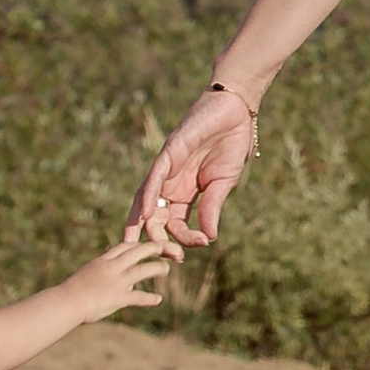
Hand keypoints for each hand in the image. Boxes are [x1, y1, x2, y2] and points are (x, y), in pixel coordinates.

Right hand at [66, 225, 179, 322]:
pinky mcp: (118, 297)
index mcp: (103, 260)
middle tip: (168, 248)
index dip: (139, 244)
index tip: (148, 245)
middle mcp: (112, 267)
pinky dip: (150, 299)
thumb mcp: (87, 275)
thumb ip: (101, 274)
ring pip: (144, 270)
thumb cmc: (70, 292)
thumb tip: (110, 277)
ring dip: (158, 269)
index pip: (125, 245)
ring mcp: (116, 281)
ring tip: (166, 269)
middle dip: (155, 248)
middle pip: (139, 250)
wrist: (65, 303)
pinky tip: (158, 300)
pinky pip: (139, 297)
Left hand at [127, 86, 257, 248]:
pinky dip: (148, 196)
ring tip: (135, 245)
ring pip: (146, 201)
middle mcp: (171, 185)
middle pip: (156, 218)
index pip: (177, 224)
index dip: (185, 239)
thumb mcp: (223, 184)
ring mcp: (167, 170)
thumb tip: (208, 238)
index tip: (199, 246)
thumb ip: (212, 208)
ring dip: (141, 224)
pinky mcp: (168, 154)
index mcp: (186, 194)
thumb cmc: (231, 145)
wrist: (235, 113)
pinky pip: (153, 179)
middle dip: (158, 239)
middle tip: (170, 256)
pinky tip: (147, 214)